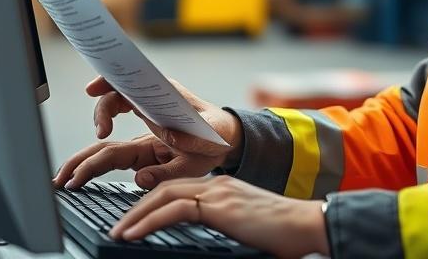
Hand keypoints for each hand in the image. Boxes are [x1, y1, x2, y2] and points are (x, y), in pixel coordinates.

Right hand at [53, 76, 242, 189]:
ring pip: (115, 103)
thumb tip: (141, 175)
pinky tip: (98, 138)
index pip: (134, 80)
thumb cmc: (217, 137)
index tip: (93, 90)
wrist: (226, 136)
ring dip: (98, 119)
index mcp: (168, 96)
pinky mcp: (146, 117)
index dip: (111, 82)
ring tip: (93, 146)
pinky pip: (120, 115)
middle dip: (100, 108)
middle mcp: (155, 96)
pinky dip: (105, 123)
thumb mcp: (205, 149)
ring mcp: (149, 106)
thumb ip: (178, 158)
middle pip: (119, 92)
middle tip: (100, 132)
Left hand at [109, 175, 329, 258]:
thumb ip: (223, 228)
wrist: (310, 224)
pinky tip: (133, 234)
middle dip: (137, 207)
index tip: (135, 221)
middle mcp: (218, 184)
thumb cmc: (286, 233)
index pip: (178, 190)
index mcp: (223, 189)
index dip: (152, 203)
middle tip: (118, 227)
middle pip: (165, 188)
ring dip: (136, 214)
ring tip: (118, 232)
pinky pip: (176, 209)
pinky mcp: (221, 205)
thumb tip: (203, 243)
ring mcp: (219, 191)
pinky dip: (150, 221)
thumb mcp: (246, 228)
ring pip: (165, 194)